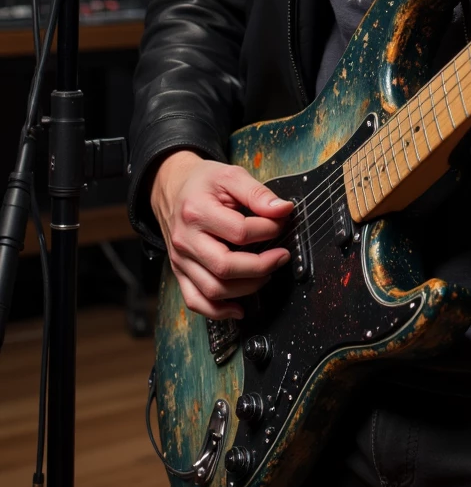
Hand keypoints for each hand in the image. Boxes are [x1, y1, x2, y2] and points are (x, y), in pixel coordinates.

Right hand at [150, 149, 293, 320]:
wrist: (171, 189)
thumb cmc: (203, 183)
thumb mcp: (230, 175)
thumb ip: (257, 193)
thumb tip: (283, 210)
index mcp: (197, 212)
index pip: (239, 231)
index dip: (268, 230)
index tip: (281, 223)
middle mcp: (185, 240)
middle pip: (225, 266)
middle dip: (261, 266)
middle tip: (281, 256)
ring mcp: (180, 260)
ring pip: (213, 289)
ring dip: (246, 288)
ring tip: (267, 274)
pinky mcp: (180, 272)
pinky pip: (195, 301)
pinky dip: (218, 311)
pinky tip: (239, 308)